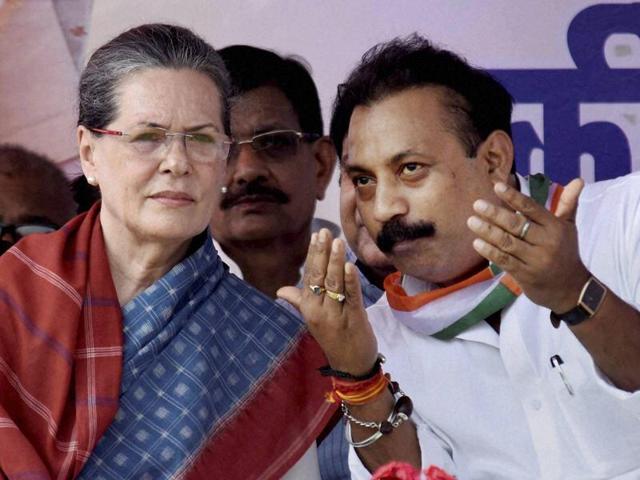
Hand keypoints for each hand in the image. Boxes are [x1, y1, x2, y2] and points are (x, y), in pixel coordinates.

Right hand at [277, 228, 377, 374]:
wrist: (351, 366)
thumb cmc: (333, 339)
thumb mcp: (313, 319)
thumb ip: (299, 301)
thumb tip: (280, 291)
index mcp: (308, 308)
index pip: (309, 276)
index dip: (313, 255)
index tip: (316, 235)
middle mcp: (318, 310)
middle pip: (319, 277)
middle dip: (321, 253)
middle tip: (324, 231)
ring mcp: (336, 315)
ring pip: (334, 284)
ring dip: (335, 261)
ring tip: (336, 241)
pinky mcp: (354, 318)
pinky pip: (351, 296)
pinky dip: (350, 281)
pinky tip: (349, 266)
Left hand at [466, 179, 589, 312]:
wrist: (572, 290)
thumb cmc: (566, 253)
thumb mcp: (569, 228)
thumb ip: (568, 204)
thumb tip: (578, 180)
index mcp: (555, 227)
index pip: (532, 208)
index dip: (514, 197)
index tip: (497, 186)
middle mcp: (546, 242)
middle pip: (516, 225)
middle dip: (495, 214)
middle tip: (477, 204)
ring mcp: (535, 260)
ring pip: (508, 242)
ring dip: (488, 231)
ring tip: (471, 221)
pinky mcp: (525, 275)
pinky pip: (504, 260)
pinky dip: (490, 252)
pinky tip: (477, 243)